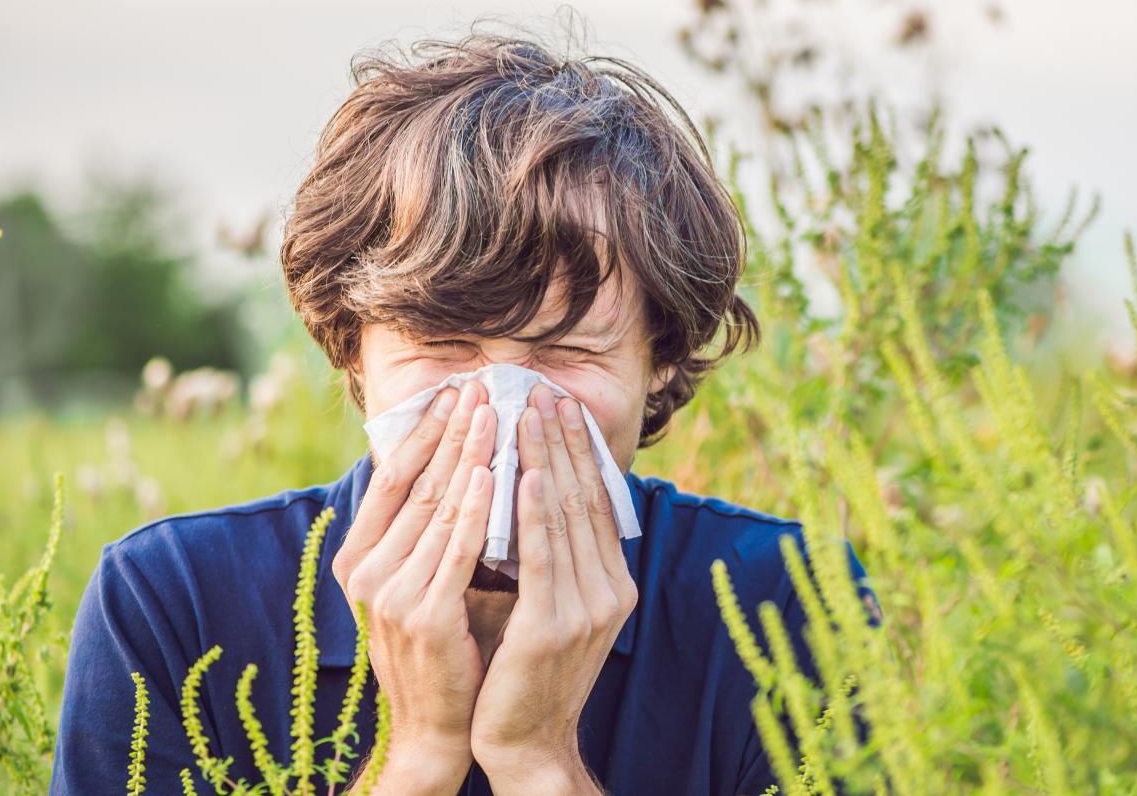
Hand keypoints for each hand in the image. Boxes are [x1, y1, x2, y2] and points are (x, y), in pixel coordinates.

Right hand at [330, 380, 496, 791]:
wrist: (437, 725)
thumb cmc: (441, 646)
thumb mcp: (423, 580)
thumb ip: (430, 531)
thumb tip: (461, 464)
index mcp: (360, 558)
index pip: (392, 479)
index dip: (424, 432)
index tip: (453, 391)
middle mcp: (366, 572)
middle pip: (416, 484)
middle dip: (452, 432)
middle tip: (480, 386)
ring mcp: (390, 594)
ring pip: (439, 509)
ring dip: (470, 455)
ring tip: (494, 413)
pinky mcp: (424, 616)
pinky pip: (457, 550)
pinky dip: (477, 509)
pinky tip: (495, 474)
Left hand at [470, 385, 637, 791]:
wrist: (525, 744)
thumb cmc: (525, 675)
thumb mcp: (549, 609)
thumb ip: (551, 561)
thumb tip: (535, 499)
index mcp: (612, 586)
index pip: (596, 504)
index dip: (580, 453)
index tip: (563, 407)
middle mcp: (609, 592)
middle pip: (586, 501)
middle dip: (565, 442)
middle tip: (547, 392)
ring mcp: (586, 610)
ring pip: (565, 519)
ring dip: (549, 460)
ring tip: (532, 414)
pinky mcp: (553, 627)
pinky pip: (543, 556)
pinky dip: (537, 511)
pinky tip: (530, 474)